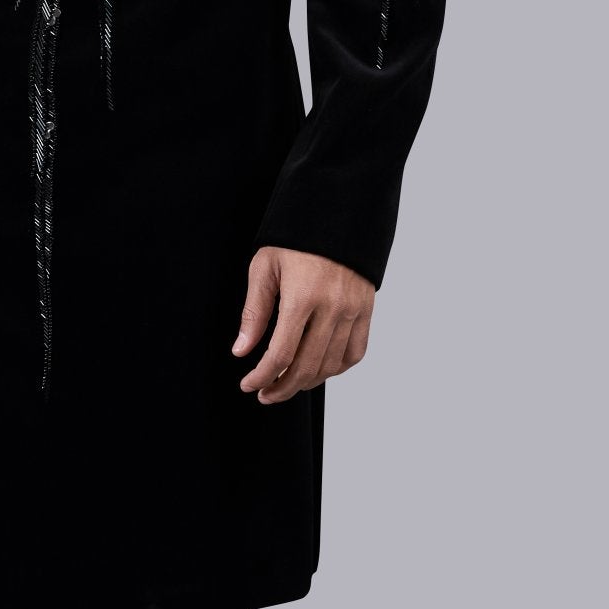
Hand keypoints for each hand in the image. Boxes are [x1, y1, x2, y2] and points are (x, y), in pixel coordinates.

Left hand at [233, 247, 374, 402]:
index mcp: (303, 296)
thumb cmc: (294, 239)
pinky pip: (355, 353)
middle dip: (282, 388)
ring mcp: (353, 310)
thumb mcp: (265, 268)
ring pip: (331, 365)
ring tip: (287, 383)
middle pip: (307, 367)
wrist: (337, 214)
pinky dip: (336, 369)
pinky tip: (318, 370)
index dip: (261, 377)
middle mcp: (332, 307)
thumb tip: (241, 351)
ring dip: (307, 382)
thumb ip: (254, 312)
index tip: (248, 385)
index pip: (281, 354)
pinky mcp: (366, 310)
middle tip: (265, 394)